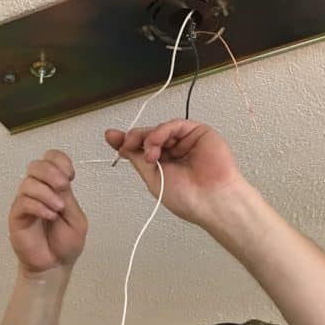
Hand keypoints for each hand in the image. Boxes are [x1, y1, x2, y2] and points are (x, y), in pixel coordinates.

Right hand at [9, 150, 87, 273]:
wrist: (55, 266)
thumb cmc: (65, 244)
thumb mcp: (76, 219)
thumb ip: (68, 199)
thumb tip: (60, 180)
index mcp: (54, 187)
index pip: (51, 159)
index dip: (60, 161)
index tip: (70, 176)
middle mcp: (38, 191)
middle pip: (36, 165)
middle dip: (51, 172)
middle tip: (63, 186)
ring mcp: (26, 202)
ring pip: (28, 183)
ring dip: (46, 192)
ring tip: (58, 209)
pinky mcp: (17, 216)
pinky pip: (23, 202)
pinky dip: (39, 206)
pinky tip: (50, 216)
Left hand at [105, 119, 247, 227]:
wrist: (212, 200)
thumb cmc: (188, 197)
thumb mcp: (153, 178)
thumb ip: (137, 159)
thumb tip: (117, 144)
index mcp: (163, 165)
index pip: (142, 148)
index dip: (126, 141)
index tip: (111, 137)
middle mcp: (174, 151)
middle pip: (148, 136)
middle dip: (134, 139)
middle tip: (126, 145)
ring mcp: (185, 141)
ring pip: (160, 129)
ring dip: (149, 138)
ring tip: (149, 154)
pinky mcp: (197, 132)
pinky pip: (175, 125)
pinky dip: (161, 131)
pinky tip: (156, 144)